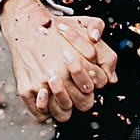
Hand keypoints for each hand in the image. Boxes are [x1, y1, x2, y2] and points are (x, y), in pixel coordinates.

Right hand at [0, 0, 116, 121]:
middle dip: (84, 95)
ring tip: (62, 91)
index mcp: (79, 62)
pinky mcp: (27, 89)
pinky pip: (41, 113)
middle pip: (84, 102)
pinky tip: (47, 96)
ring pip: (64, 111)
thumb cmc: (57, 29)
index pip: (98, 85)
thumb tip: (112, 79)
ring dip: (66, 103)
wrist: (27, 26)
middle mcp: (61, 75)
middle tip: (76, 86)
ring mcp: (42, 84)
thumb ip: (105, 52)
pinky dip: (46, 108)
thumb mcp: (86, 28)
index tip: (88, 76)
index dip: (96, 82)